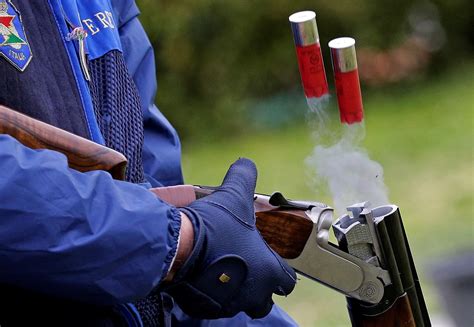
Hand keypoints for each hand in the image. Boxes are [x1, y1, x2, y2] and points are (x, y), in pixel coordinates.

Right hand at [165, 158, 296, 318]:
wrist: (176, 247)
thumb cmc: (213, 225)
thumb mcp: (233, 195)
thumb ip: (244, 176)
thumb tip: (246, 162)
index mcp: (267, 270)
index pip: (287, 281)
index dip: (280, 271)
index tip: (269, 262)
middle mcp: (252, 293)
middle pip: (263, 300)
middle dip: (257, 287)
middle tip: (244, 267)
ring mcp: (228, 305)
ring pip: (237, 303)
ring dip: (232, 290)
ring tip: (219, 268)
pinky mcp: (203, 309)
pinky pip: (212, 306)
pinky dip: (209, 295)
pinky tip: (201, 276)